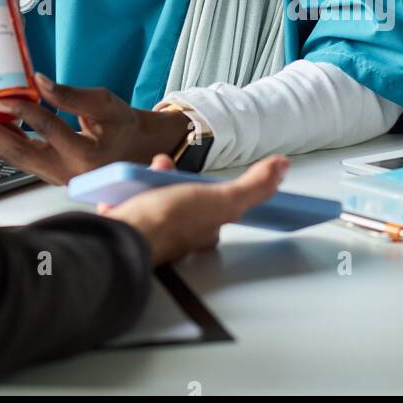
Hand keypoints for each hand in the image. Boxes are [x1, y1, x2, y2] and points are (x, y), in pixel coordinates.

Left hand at [0, 74, 188, 184]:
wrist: (134, 149)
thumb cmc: (123, 126)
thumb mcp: (105, 103)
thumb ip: (71, 94)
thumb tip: (39, 81)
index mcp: (85, 155)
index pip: (47, 128)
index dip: (21, 109)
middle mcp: (67, 173)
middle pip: (20, 152)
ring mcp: (56, 179)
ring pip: (15, 159)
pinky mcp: (49, 176)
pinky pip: (20, 159)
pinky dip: (2, 141)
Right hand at [106, 153, 289, 266]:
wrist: (123, 235)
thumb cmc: (170, 221)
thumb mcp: (222, 199)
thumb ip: (253, 186)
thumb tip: (283, 168)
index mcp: (201, 231)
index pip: (211, 205)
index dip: (203, 186)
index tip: (192, 175)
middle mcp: (177, 236)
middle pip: (179, 198)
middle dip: (171, 177)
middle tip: (163, 166)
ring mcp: (150, 234)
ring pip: (152, 200)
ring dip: (147, 183)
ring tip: (143, 174)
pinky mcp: (125, 230)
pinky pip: (126, 209)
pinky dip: (123, 199)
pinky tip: (120, 193)